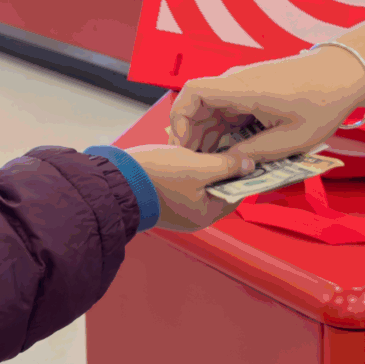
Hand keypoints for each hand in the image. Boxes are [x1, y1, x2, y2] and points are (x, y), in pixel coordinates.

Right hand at [124, 145, 255, 230]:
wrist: (115, 179)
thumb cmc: (155, 176)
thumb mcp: (198, 166)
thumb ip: (227, 165)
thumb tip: (249, 164)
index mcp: (205, 215)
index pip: (236, 194)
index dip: (241, 173)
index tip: (245, 156)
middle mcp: (192, 217)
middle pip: (217, 190)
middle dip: (220, 168)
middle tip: (223, 147)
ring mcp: (176, 209)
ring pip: (199, 185)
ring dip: (202, 167)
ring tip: (202, 147)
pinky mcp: (162, 199)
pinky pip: (183, 184)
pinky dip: (186, 170)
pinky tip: (184, 154)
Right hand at [167, 49, 364, 164]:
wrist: (344, 74)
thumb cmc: (323, 102)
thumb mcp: (292, 139)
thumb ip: (256, 154)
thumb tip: (229, 166)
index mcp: (242, 89)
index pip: (193, 92)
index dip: (179, 117)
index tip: (181, 143)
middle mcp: (236, 82)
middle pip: (198, 106)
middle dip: (193, 136)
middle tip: (197, 165)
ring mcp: (243, 85)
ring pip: (212, 110)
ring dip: (209, 135)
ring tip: (215, 164)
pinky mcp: (252, 90)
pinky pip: (228, 109)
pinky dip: (224, 130)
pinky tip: (233, 151)